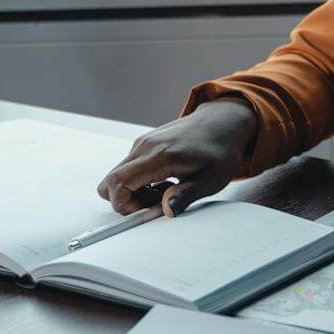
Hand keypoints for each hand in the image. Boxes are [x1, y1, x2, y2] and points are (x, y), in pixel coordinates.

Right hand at [96, 100, 258, 216]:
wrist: (222, 123)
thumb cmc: (219, 151)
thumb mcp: (211, 180)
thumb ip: (186, 195)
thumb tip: (166, 210)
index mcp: (159, 156)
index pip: (117, 183)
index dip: (125, 206)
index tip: (150, 210)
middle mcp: (144, 147)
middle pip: (110, 181)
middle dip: (128, 201)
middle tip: (158, 202)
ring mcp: (142, 143)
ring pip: (118, 176)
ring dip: (136, 192)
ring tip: (166, 190)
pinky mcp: (144, 144)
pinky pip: (128, 169)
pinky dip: (141, 182)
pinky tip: (166, 179)